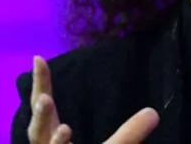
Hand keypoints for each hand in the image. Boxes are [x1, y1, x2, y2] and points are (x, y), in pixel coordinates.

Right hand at [27, 56, 159, 143]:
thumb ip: (129, 134)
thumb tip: (153, 113)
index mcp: (53, 143)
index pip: (45, 111)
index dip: (42, 85)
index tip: (38, 56)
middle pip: (36, 134)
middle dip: (40, 116)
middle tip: (45, 98)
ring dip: (52, 141)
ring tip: (64, 128)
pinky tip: (65, 133)